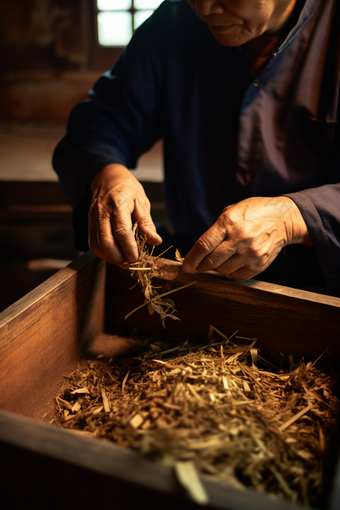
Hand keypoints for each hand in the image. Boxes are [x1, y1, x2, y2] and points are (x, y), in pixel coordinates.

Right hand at [88, 163, 161, 265]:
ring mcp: (93, 218)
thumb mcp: (142, 202)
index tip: (136, 258)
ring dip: (109, 258)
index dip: (129, 248)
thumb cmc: (128, 189)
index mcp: (118, 204)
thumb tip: (156, 241)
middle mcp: (102, 212)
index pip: (121, 231)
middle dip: (118, 257)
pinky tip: (114, 257)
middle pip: (106, 241)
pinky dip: (103, 254)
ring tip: (123, 263)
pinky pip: (92, 243)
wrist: (108, 177)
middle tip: (130, 263)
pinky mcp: (89, 223)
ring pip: (96, 245)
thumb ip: (147, 224)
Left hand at [182, 196, 310, 279]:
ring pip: (224, 270)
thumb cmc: (255, 212)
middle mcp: (240, 239)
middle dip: (200, 267)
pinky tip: (233, 264)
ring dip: (217, 268)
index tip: (185, 266)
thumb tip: (201, 248)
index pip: (204, 245)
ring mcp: (251, 253)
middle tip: (196, 268)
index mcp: (229, 223)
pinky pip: (238, 276)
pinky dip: (231, 273)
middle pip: (212, 261)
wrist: (284, 219)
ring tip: (220, 261)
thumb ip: (216, 229)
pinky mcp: (259, 264)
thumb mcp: (232, 211)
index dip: (192, 258)